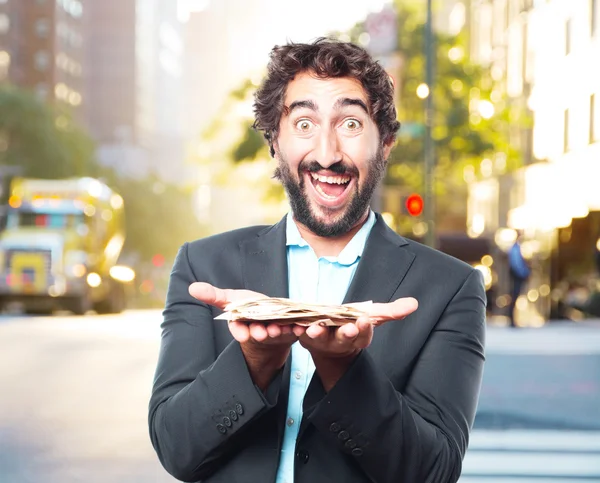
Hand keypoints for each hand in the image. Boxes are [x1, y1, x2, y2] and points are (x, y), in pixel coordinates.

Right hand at [188, 282, 305, 390]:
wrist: (272, 319)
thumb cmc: (250, 308)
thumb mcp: (233, 299)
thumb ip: (215, 295)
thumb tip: (192, 288)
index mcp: (243, 324)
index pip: (238, 328)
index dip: (240, 331)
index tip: (242, 334)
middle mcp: (258, 330)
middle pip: (257, 332)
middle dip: (259, 333)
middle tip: (261, 333)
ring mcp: (275, 332)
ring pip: (276, 333)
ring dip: (277, 332)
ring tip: (278, 329)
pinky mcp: (291, 331)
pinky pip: (296, 330)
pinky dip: (298, 329)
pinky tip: (300, 326)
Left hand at [299, 297, 417, 390]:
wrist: (329, 345)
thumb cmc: (354, 326)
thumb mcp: (373, 318)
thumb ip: (392, 312)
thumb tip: (414, 304)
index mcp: (358, 336)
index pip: (364, 333)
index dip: (365, 328)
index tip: (365, 321)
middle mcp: (340, 340)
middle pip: (343, 338)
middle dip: (345, 334)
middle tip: (347, 329)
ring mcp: (321, 339)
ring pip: (318, 338)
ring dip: (316, 334)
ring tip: (313, 329)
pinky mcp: (303, 335)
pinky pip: (296, 333)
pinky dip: (291, 329)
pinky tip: (288, 325)